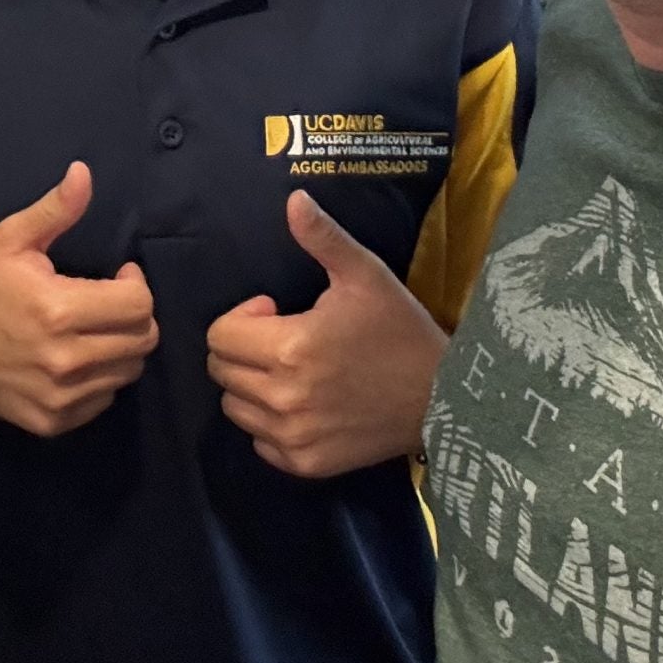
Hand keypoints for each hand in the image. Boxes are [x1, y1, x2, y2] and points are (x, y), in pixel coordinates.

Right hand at [0, 162, 156, 436]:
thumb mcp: (9, 240)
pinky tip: (75, 357)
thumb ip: (54, 210)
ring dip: (121, 346)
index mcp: (57, 310)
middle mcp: (64, 360)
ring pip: (129, 372)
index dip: (136, 284)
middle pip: (143, 340)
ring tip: (92, 328)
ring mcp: (60, 397)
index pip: (139, 305)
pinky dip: (101, 378)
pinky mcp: (53, 421)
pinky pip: (105, 399)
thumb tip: (84, 172)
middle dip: (135, 316)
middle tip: (109, 301)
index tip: (118, 274)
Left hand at [206, 191, 448, 478]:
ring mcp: (293, 437)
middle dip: (243, 348)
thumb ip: (322, 237)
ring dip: (251, 386)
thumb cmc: (400, 329)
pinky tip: (303, 403)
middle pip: (221, 371)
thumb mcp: (365, 274)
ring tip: (291, 370)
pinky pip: (259, 442)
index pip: (218, 336)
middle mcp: (283, 398)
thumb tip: (293, 199)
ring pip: (235, 408)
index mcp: (289, 348)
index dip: (242, 317)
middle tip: (282, 338)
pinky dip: (269, 423)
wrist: (444, 397)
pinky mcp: (306, 464)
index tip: (274, 310)